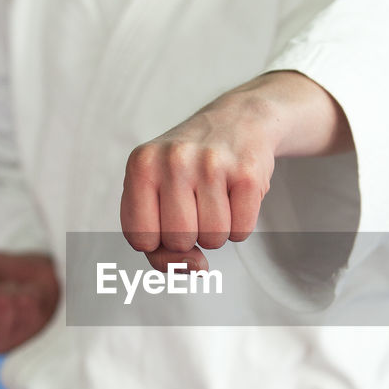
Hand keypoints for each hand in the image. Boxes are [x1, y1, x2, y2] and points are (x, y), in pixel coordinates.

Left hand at [119, 72, 351, 270]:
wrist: (240, 120)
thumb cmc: (190, 169)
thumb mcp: (157, 195)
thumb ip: (159, 248)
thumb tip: (196, 268)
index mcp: (142, 165)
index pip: (140, 238)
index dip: (156, 239)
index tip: (165, 217)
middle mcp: (174, 160)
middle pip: (178, 241)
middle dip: (190, 235)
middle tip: (196, 204)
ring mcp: (213, 164)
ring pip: (212, 239)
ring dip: (217, 230)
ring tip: (216, 196)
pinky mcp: (248, 173)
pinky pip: (241, 232)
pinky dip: (241, 224)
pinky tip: (236, 194)